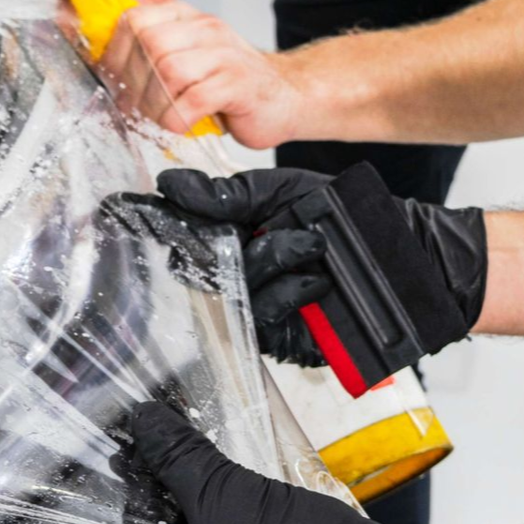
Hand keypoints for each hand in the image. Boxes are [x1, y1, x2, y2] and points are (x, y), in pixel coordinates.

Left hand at [100, 4, 305, 148]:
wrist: (284, 97)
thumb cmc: (228, 87)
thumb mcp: (186, 62)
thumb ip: (150, 59)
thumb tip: (105, 74)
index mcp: (185, 18)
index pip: (133, 21)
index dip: (115, 56)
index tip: (115, 84)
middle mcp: (205, 29)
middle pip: (148, 45)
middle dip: (134, 85)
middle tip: (139, 110)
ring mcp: (224, 53)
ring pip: (168, 69)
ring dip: (155, 104)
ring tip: (163, 118)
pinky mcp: (237, 84)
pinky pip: (194, 100)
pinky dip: (178, 119)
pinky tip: (184, 125)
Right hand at [109, 166, 331, 365]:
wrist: (402, 256)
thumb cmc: (347, 221)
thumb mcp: (285, 192)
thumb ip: (230, 194)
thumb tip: (172, 185)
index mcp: (231, 235)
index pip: (178, 231)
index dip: (151, 221)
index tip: (120, 207)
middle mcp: (235, 272)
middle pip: (195, 264)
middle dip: (225, 242)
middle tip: (262, 226)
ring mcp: (252, 307)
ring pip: (231, 289)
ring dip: (273, 260)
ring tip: (312, 246)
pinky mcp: (276, 338)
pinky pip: (261, 316)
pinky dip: (288, 291)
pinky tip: (316, 279)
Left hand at [130, 402, 461, 523]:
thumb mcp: (222, 493)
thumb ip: (176, 456)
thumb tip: (145, 425)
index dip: (142, 482)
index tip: (150, 444)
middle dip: (180, 490)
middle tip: (187, 446)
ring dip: (215, 502)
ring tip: (222, 465)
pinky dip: (243, 521)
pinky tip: (253, 492)